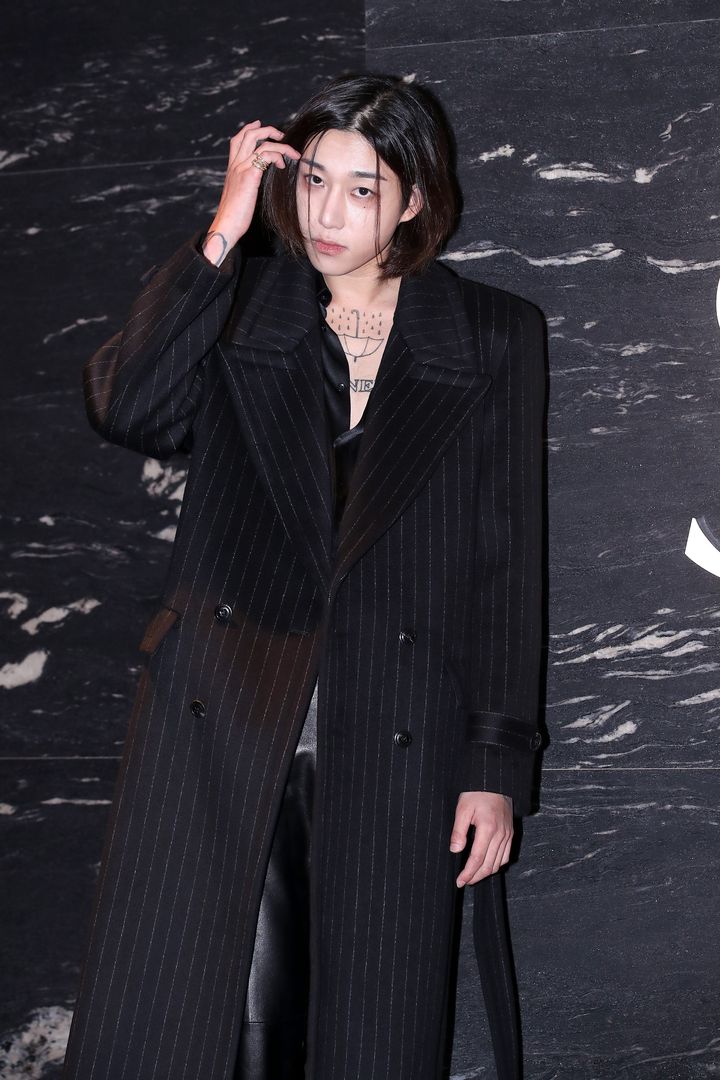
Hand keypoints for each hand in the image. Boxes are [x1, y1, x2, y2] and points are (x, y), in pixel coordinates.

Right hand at [203, 120, 300, 263]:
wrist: (226, 225)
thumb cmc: (234, 216)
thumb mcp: (240, 195)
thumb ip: (246, 184)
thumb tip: (255, 183)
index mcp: (232, 168)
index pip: (237, 140)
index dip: (249, 129)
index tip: (261, 126)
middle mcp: (235, 165)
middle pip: (248, 134)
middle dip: (267, 130)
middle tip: (281, 135)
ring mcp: (241, 168)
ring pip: (259, 141)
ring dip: (280, 144)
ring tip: (291, 152)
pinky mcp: (250, 176)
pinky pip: (266, 155)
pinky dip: (277, 155)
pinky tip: (282, 165)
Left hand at [449, 791, 512, 886]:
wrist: (495, 780)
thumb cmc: (477, 792)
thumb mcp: (463, 808)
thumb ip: (459, 831)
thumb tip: (455, 851)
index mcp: (488, 828)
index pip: (477, 859)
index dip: (468, 873)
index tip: (459, 881)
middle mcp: (501, 834)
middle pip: (489, 865)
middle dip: (476, 876)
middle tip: (464, 882)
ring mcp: (508, 834)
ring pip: (499, 863)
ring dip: (486, 873)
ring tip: (473, 876)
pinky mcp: (511, 832)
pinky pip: (506, 855)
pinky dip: (496, 864)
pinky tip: (487, 866)